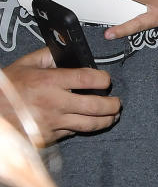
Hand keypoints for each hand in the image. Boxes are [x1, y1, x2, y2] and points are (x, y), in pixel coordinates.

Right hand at [1, 47, 120, 144]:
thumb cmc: (6, 90)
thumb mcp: (25, 65)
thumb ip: (47, 56)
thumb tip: (66, 51)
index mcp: (49, 82)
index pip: (88, 79)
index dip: (103, 79)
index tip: (106, 79)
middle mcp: (55, 103)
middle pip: (96, 106)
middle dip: (113, 104)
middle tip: (117, 102)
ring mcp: (54, 122)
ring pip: (91, 124)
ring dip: (107, 120)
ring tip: (112, 116)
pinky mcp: (52, 136)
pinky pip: (75, 132)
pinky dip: (85, 127)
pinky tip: (89, 122)